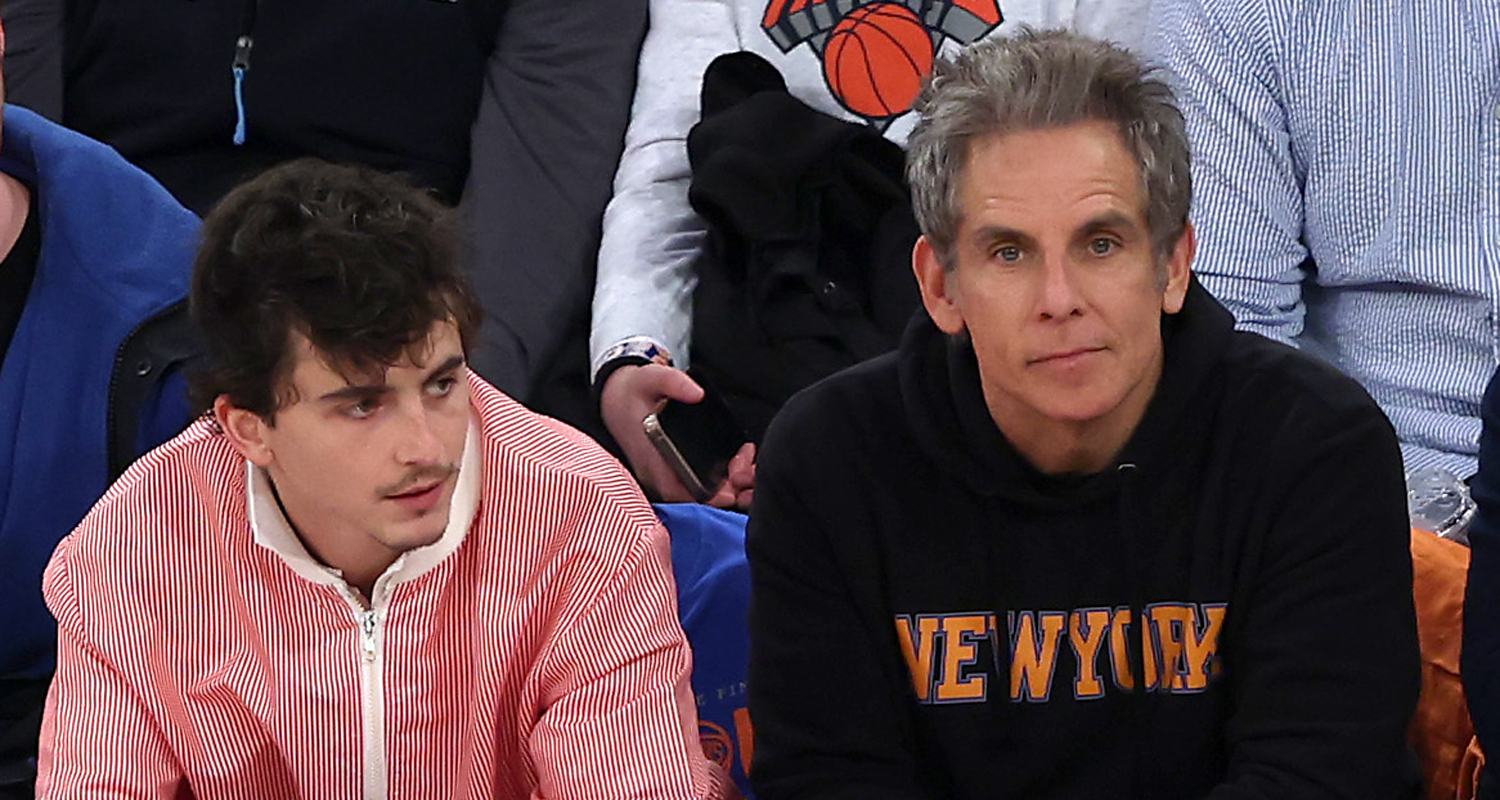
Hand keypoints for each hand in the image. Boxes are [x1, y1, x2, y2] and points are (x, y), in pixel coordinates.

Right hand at [600, 364, 754, 508]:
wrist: (616, 398)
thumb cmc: (634, 390)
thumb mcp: (652, 377)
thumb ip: (674, 382)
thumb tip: (697, 393)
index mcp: (649, 455)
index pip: (675, 489)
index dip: (702, 497)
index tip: (729, 492)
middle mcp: (654, 471)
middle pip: (691, 497)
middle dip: (722, 490)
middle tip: (744, 469)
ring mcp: (660, 474)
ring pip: (694, 493)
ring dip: (723, 483)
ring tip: (742, 460)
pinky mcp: (668, 471)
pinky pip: (693, 485)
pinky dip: (716, 478)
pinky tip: (733, 461)